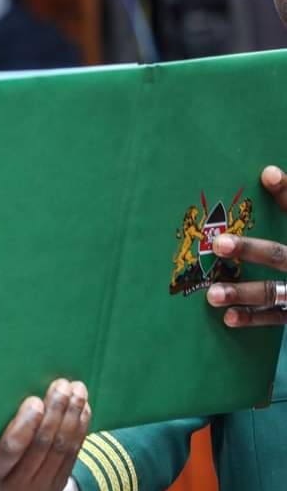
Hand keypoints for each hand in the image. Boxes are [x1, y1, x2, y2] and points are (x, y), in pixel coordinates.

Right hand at [0, 379, 91, 490]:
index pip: (11, 450)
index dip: (25, 425)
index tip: (35, 401)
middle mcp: (19, 486)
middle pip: (43, 446)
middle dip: (55, 412)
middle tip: (61, 386)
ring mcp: (42, 489)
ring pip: (62, 449)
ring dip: (72, 417)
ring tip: (78, 391)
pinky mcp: (59, 487)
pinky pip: (73, 456)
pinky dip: (80, 430)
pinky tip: (83, 410)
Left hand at [207, 165, 286, 325]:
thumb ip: (284, 212)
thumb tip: (264, 174)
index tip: (267, 173)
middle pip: (280, 254)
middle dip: (251, 249)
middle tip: (218, 243)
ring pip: (274, 291)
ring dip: (242, 292)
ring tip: (211, 294)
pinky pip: (277, 318)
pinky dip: (253, 318)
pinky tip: (228, 318)